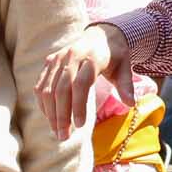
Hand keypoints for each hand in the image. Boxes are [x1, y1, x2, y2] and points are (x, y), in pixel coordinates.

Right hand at [36, 25, 129, 140]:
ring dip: (50, 113)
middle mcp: (71, 56)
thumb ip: (126, 85)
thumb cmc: (114, 56)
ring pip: (47, 89)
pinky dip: (43, 103)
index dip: (78, 105)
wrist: (101, 35)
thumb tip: (131, 104)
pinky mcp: (49, 62)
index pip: (80, 84)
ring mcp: (58, 58)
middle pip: (61, 89)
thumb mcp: (125, 67)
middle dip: (61, 115)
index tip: (80, 125)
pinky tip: (49, 118)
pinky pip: (41, 85)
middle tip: (64, 137)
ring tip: (57, 132)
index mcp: (91, 57)